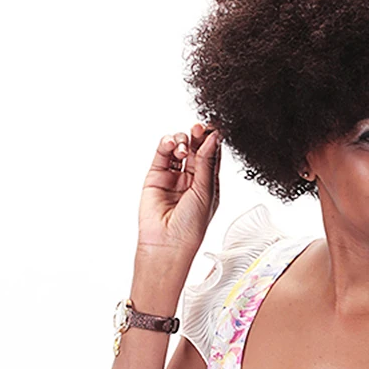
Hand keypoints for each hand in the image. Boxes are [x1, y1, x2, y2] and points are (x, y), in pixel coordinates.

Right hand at [137, 123, 221, 258]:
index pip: (212, 155)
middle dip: (197, 136)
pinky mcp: (156, 176)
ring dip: (181, 141)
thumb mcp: (205, 191)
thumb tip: (213, 137)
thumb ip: (207, 162)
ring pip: (178, 149)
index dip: (212, 140)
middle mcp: (191, 178)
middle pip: (195, 149)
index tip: (213, 127)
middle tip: (198, 128)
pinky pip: (161, 155)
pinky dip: (166, 145)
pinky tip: (170, 144)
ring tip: (182, 148)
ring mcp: (173, 177)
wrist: (168, 242)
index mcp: (208, 183)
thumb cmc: (191, 225)